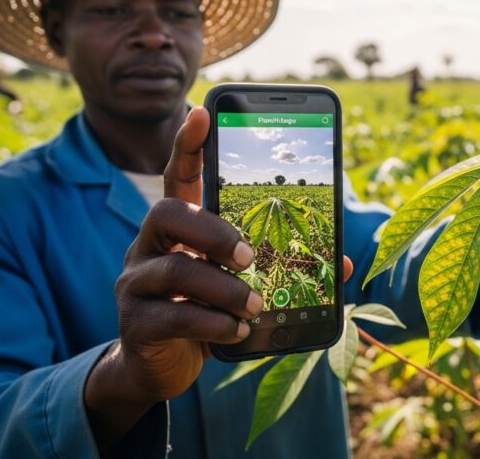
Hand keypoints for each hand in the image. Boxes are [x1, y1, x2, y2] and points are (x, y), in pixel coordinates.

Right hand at [84, 106, 351, 447]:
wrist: (159, 367)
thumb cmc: (206, 312)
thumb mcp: (243, 286)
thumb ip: (285, 267)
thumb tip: (343, 263)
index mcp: (178, 230)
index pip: (177, 175)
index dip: (187, 143)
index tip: (200, 111)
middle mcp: (149, 246)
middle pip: (165, 213)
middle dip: (213, 230)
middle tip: (249, 257)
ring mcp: (136, 284)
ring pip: (175, 270)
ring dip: (225, 290)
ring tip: (255, 308)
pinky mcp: (136, 323)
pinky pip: (174, 316)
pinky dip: (214, 325)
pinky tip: (237, 332)